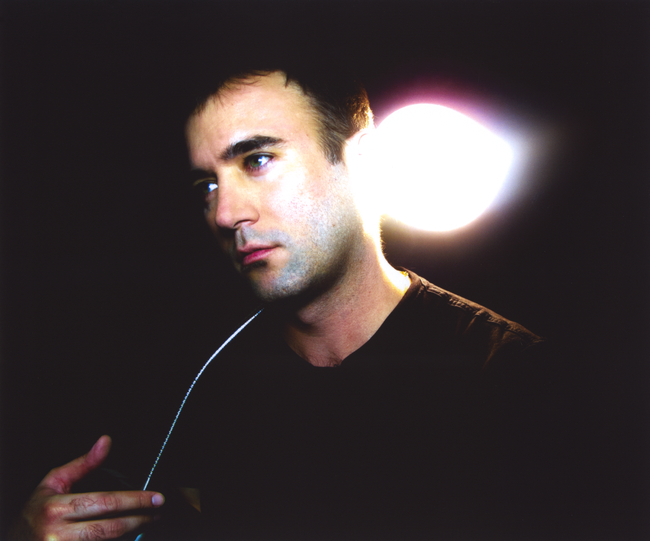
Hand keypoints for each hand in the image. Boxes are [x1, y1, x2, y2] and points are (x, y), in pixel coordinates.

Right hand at [9, 435, 163, 539]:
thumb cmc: (35, 512)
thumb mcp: (54, 482)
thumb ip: (83, 464)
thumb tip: (106, 442)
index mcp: (56, 509)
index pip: (104, 503)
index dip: (134, 500)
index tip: (155, 498)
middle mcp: (58, 534)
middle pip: (109, 528)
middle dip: (138, 518)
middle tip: (158, 511)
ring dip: (130, 533)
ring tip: (147, 521)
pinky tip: (127, 534)